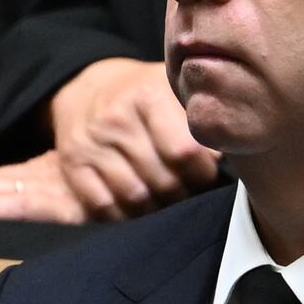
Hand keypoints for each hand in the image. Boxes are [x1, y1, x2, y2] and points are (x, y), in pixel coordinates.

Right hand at [48, 58, 218, 218]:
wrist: (90, 89)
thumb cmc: (146, 96)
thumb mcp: (175, 89)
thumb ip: (202, 117)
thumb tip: (231, 154)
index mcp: (148, 95)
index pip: (185, 151)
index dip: (203, 172)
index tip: (208, 172)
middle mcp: (115, 117)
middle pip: (161, 179)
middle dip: (182, 193)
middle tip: (189, 190)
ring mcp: (90, 142)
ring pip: (134, 196)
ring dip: (156, 207)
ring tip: (166, 199)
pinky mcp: (72, 163)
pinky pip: (102, 205)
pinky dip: (124, 215)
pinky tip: (138, 206)